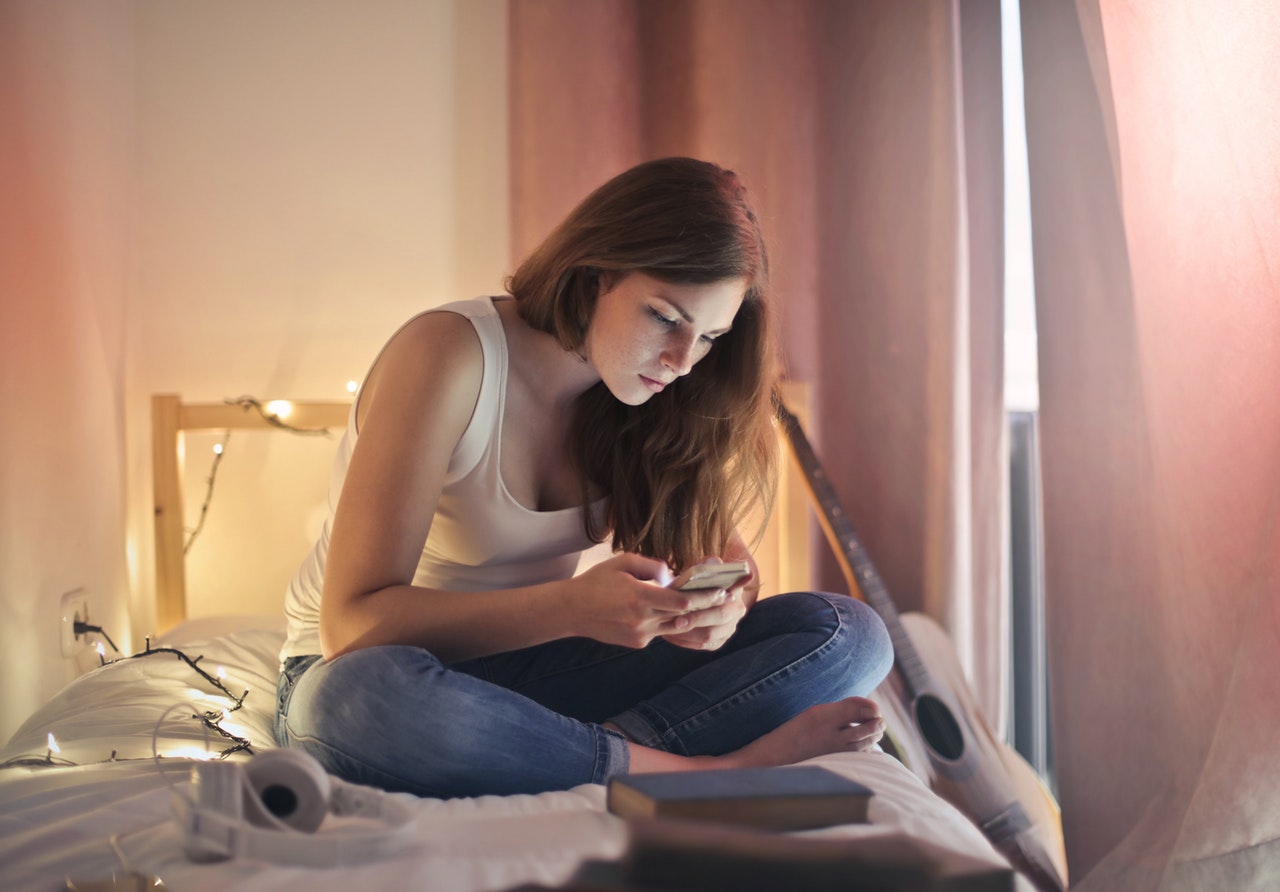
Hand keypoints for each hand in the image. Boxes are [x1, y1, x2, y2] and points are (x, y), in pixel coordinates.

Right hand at [568, 553, 739, 648]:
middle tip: (726, 602)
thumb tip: (673, 575)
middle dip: (706, 609)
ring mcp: (640, 635)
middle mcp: (642, 620)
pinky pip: (660, 632)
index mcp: (640, 597)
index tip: (721, 592)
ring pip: (675, 628)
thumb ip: (652, 566)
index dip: (703, 597)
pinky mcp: (637, 643)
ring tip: (711, 609)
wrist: (572, 611)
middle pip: (684, 617)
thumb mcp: (623, 562)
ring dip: (693, 620)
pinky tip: (675, 615)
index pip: (681, 601)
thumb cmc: (597, 581)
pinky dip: (668, 622)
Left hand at [660, 557, 752, 650]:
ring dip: (688, 633)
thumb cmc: (700, 581)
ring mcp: (729, 628)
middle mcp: (736, 611)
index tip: (692, 601)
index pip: (729, 594)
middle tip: (676, 621)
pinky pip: (702, 645)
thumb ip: (708, 565)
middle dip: (696, 619)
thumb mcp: (705, 570)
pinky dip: (685, 642)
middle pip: (719, 617)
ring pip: (709, 635)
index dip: (712, 598)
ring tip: (668, 629)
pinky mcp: (718, 641)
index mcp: (736, 591)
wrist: (704, 596)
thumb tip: (714, 561)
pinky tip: (669, 635)